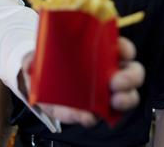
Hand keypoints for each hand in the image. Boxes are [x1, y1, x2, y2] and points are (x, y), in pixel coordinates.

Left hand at [21, 37, 143, 126]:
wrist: (36, 84)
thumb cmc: (45, 63)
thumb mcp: (38, 54)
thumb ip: (34, 56)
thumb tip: (31, 62)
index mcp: (101, 52)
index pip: (121, 47)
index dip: (125, 48)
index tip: (120, 51)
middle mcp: (109, 72)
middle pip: (133, 73)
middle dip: (129, 78)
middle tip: (115, 82)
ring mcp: (106, 92)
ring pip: (127, 96)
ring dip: (124, 99)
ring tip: (113, 102)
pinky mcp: (95, 111)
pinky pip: (99, 117)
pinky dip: (92, 117)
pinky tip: (86, 116)